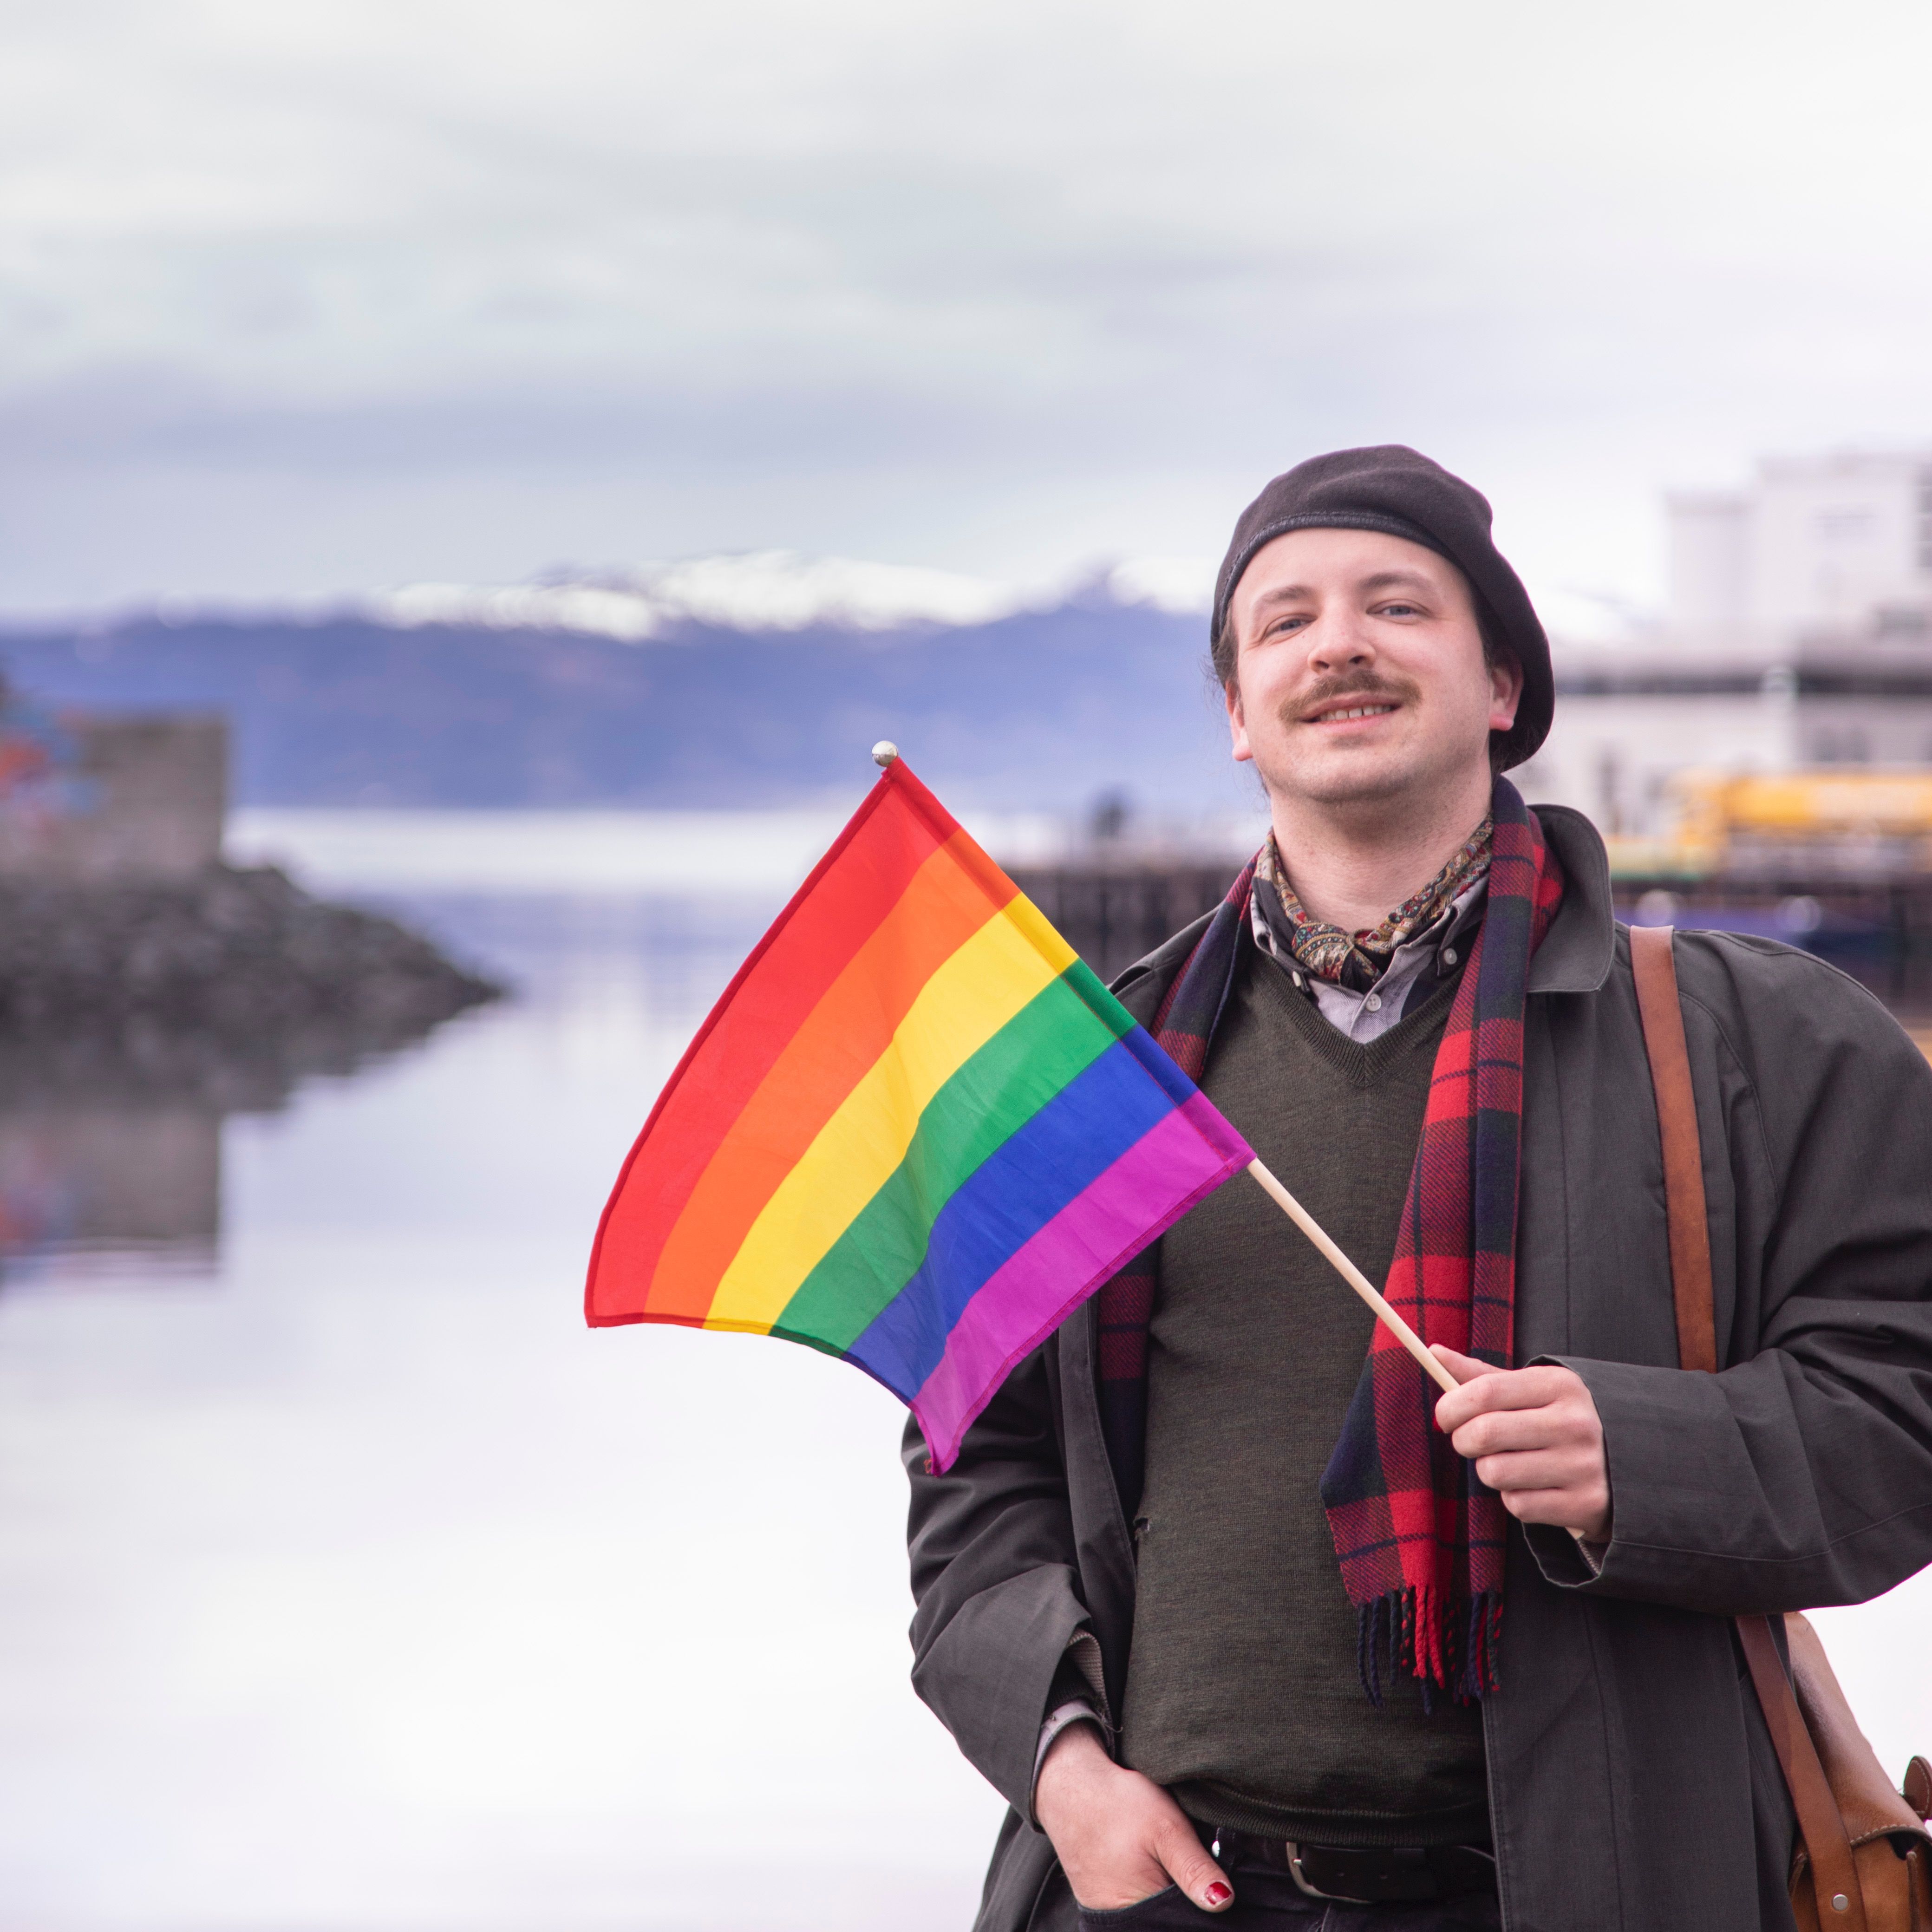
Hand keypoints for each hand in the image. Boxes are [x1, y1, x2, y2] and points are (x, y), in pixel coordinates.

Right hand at [1034, 1723, 1233, 1912]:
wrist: (1070, 1785)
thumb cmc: (1117, 1804)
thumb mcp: (1166, 1828)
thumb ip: (1194, 1868)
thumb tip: (1224, 1902)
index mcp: (1140, 1912)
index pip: (1187, 1922)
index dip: (1205, 1905)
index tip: (1210, 1880)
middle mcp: (1121, 1922)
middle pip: (1171, 1920)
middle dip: (1187, 1899)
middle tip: (1185, 1861)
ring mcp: (1108, 1914)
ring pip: (1155, 1913)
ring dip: (1169, 1894)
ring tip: (1166, 1861)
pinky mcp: (1101, 1901)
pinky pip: (1136, 1905)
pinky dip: (1149, 1889)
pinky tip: (1151, 1865)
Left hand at [1431, 1346, 1611, 1541]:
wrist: (1630, 1465)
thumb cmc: (1560, 1420)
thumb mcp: (1531, 1390)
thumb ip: (1481, 1375)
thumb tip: (1433, 1352)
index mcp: (1559, 1385)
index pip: (1484, 1391)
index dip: (1451, 1406)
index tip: (1446, 1416)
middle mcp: (1574, 1423)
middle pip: (1483, 1433)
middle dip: (1463, 1441)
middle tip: (1470, 1442)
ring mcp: (1583, 1465)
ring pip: (1495, 1473)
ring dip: (1490, 1471)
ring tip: (1509, 1463)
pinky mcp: (1586, 1504)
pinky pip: (1518, 1505)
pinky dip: (1514, 1498)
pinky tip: (1534, 1486)